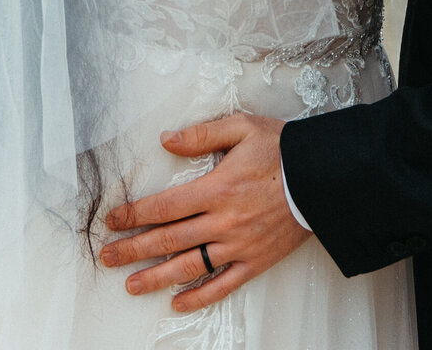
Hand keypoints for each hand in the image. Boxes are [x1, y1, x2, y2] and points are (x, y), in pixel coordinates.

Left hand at [99, 114, 306, 313]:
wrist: (323, 177)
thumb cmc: (283, 149)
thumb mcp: (242, 127)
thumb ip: (201, 135)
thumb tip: (167, 140)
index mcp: (217, 188)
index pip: (164, 206)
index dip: (134, 215)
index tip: (113, 221)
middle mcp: (224, 221)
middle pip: (169, 240)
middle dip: (134, 250)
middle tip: (108, 257)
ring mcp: (239, 246)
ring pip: (190, 267)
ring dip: (157, 278)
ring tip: (132, 286)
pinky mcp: (256, 261)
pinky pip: (223, 285)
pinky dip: (199, 297)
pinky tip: (178, 302)